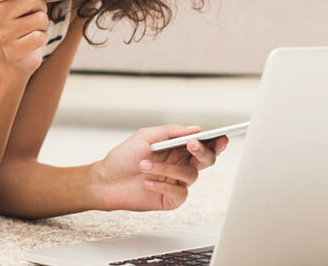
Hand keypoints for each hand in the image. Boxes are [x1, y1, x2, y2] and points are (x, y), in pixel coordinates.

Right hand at [0, 0, 58, 75]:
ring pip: (39, 18)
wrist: (15, 56)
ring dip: (43, 24)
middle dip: (41, 5)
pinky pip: (40, 36)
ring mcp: (1, 34)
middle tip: (35, 13)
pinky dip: (43, 37)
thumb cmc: (22, 23)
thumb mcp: (19, 4)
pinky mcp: (12, 51)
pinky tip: (34, 40)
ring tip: (33, 28)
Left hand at [91, 125, 229, 211]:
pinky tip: (148, 182)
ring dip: (168, 168)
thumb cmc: (124, 157)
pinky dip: (163, 186)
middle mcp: (180, 164)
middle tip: (192, 144)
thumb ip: (171, 132)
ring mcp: (177, 182)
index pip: (203, 145)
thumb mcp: (145, 137)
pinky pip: (180, 193)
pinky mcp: (171, 199)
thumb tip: (196, 129)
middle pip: (206, 160)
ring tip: (145, 165)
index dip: (216, 142)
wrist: (106, 181)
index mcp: (178, 148)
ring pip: (191, 175)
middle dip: (203, 151)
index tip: (221, 137)